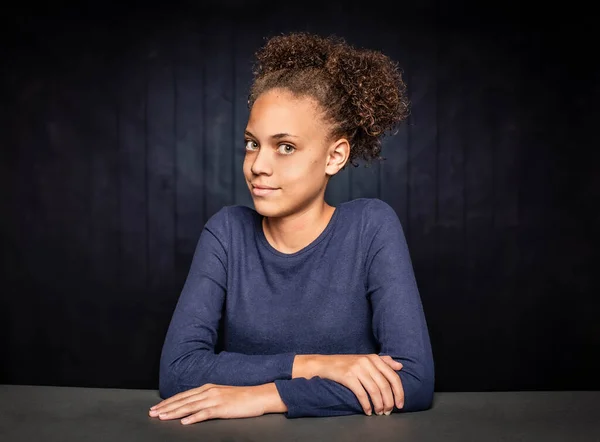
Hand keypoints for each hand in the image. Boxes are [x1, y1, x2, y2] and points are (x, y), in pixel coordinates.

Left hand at [148, 384, 267, 424]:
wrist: (258, 395)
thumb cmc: (241, 398)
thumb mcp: (221, 395)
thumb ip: (207, 398)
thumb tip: (194, 406)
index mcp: (207, 388)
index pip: (183, 395)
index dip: (169, 402)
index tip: (157, 407)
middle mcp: (208, 391)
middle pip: (183, 400)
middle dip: (166, 407)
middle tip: (152, 413)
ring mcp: (215, 399)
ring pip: (190, 406)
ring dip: (174, 412)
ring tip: (162, 417)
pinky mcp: (222, 408)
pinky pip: (205, 414)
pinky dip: (193, 418)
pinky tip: (184, 422)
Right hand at [316, 354, 403, 415]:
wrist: (325, 364)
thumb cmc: (347, 363)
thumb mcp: (366, 359)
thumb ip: (383, 361)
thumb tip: (400, 366)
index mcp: (374, 358)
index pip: (393, 376)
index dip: (399, 392)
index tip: (400, 404)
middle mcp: (367, 362)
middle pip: (384, 385)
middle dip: (389, 401)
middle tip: (388, 411)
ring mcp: (357, 368)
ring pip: (374, 390)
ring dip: (379, 405)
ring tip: (379, 412)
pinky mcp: (347, 376)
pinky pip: (361, 393)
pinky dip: (367, 405)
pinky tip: (368, 411)